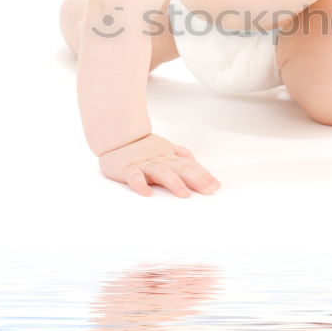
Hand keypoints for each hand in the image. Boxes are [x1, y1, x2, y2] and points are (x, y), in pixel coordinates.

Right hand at [99, 133, 220, 197]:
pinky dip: (140, 184)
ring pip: (161, 172)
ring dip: (174, 183)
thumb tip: (196, 161)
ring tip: (184, 194)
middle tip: (208, 191)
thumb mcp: (165, 147)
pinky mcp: (127, 169)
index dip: (204, 176)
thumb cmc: (142, 146)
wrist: (116, 136)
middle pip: (180, 169)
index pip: (190, 167)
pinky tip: (147, 193)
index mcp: (169, 157)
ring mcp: (143, 164)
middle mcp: (159, 160)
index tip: (215, 187)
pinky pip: (134, 177)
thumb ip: (181, 154)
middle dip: (196, 180)